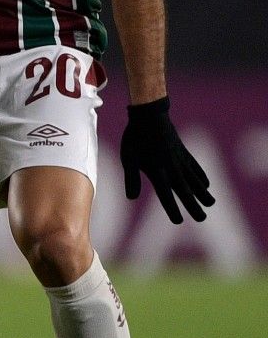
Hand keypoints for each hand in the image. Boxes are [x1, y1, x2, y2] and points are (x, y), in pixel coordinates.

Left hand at [120, 97, 213, 222]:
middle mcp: (171, 167)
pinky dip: (201, 176)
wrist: (149, 116)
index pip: (165, 194)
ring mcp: (180, 159)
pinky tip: (206, 185)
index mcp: (157, 171)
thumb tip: (131, 198)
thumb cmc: (134, 138)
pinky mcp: (184, 152)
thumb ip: (131, 178)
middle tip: (202, 219)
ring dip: (202, 192)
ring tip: (211, 204)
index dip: (172, 208)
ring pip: (194, 179)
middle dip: (193, 205)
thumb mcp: (128, 158)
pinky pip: (195, 167)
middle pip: (184, 190)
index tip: (178, 221)